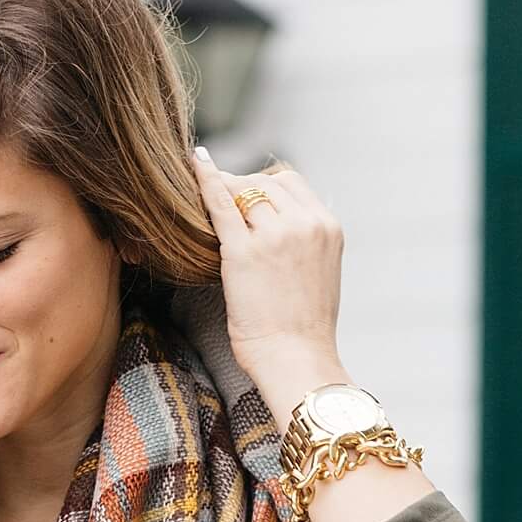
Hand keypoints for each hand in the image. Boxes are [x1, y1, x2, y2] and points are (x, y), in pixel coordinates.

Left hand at [190, 147, 347, 410]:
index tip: (247, 203)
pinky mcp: (242, 251)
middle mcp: (305, 223)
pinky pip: (220, 204)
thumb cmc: (303, 329)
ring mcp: (274, 235)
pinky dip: (205, 179)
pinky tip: (194, 163)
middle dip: (240, 190)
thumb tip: (277, 226)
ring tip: (206, 207)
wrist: (297, 359)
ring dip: (224, 196)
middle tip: (221, 206)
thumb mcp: (320, 273)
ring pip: (241, 192)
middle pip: (263, 184)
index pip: (290, 183)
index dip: (264, 189)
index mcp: (327, 227)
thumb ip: (306, 242)